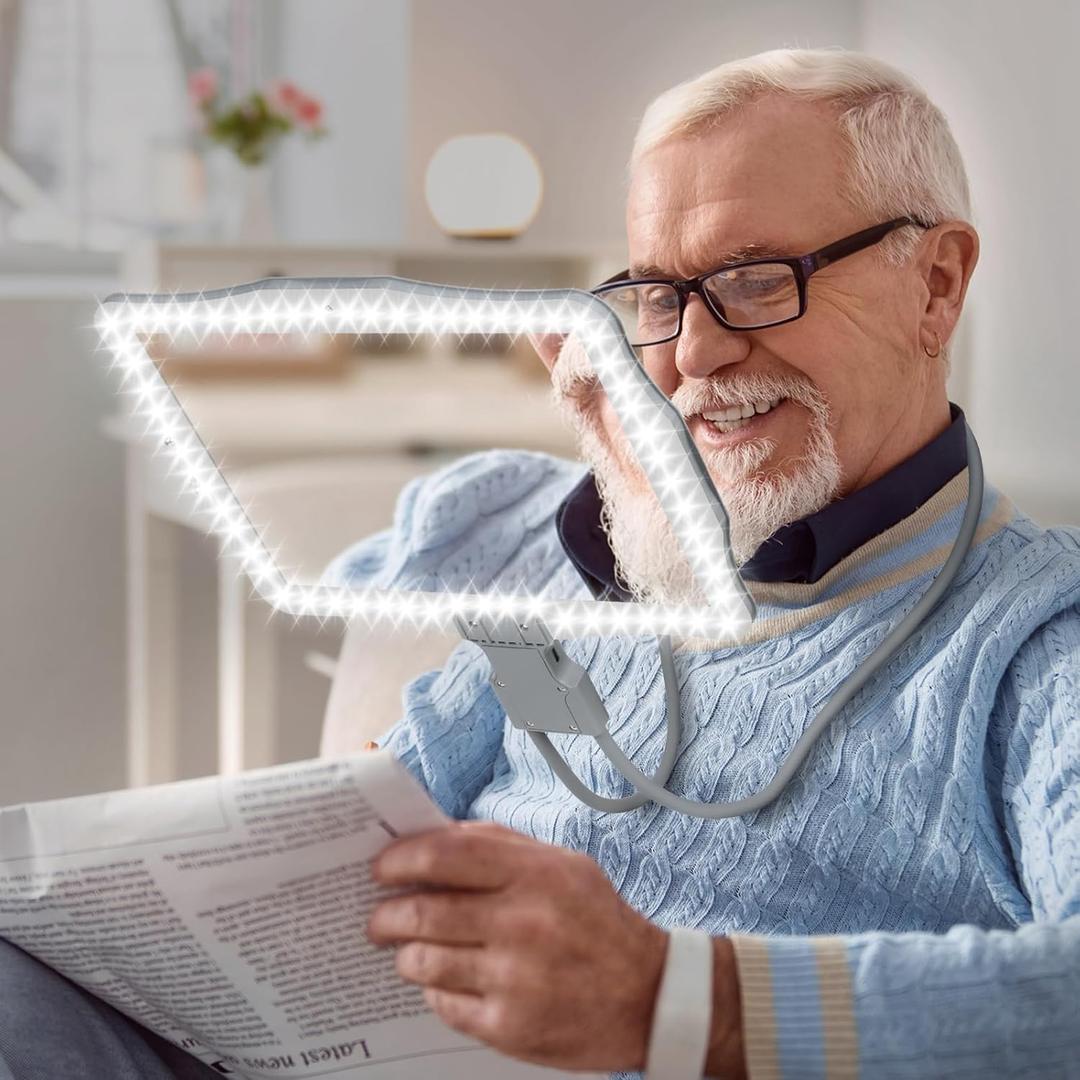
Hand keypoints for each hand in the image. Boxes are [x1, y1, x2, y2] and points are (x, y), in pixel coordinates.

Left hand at [366, 820, 667, 1071]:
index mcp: (537, 874)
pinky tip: (444, 981)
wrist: (650, 996)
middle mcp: (524, 923)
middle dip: (387, 914)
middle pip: (424, 912)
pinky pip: (444, 1004)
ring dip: (405, 954)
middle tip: (378, 918)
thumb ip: (500, 846)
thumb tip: (433, 836)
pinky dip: (434, 991)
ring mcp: (516, 979)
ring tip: (407, 950)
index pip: (445, 855)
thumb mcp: (562, 864)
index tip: (381, 867)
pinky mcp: (511, 1028)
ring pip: (425, 962)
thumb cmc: (598, 920)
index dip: (401, 859)